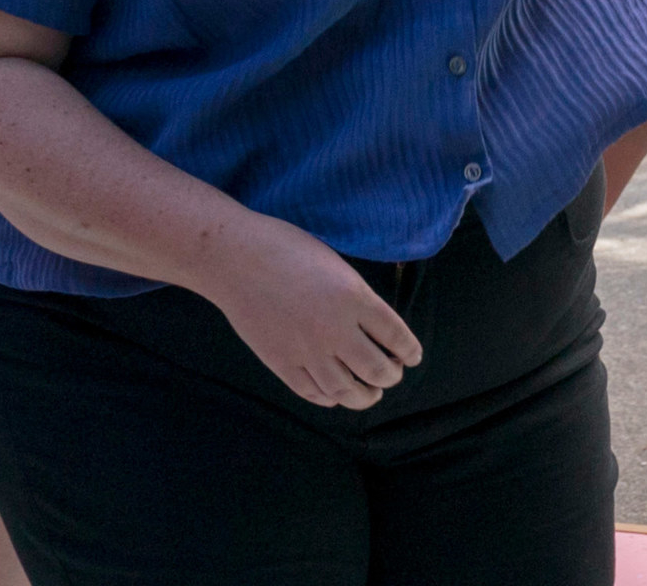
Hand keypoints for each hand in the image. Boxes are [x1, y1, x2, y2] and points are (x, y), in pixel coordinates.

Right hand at [201, 214, 422, 409]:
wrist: (233, 257)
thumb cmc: (285, 248)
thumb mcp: (335, 264)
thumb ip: (357, 297)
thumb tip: (375, 327)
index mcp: (354, 298)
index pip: (397, 337)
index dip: (410, 351)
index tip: (413, 357)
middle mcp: (335, 329)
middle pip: (378, 371)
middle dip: (391, 376)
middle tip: (392, 373)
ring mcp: (307, 350)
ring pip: (347, 391)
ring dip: (364, 396)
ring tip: (369, 393)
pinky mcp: (280, 363)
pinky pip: (313, 393)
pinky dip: (329, 398)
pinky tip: (335, 394)